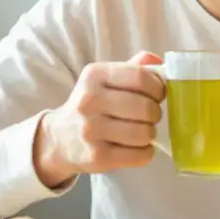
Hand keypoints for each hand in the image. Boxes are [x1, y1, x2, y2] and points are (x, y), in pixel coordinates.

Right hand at [34, 51, 165, 187]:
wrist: (59, 138)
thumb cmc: (92, 105)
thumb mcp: (105, 80)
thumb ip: (133, 68)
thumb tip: (159, 61)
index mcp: (95, 75)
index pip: (141, 77)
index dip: (158, 87)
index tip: (158, 94)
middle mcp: (90, 100)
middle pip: (145, 107)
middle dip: (155, 112)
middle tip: (150, 115)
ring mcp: (91, 130)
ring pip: (144, 133)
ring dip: (150, 133)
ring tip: (142, 131)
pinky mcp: (97, 157)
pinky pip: (140, 155)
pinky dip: (146, 152)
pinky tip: (137, 147)